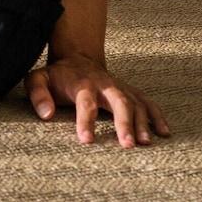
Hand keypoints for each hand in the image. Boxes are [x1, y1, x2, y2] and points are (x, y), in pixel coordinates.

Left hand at [24, 53, 169, 147]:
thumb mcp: (39, 78)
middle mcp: (105, 85)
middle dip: (124, 122)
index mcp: (81, 84)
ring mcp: (120, 87)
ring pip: (136, 102)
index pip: (85, 102)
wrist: (78, 58)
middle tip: (127, 144)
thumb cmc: (57, 75)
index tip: (86, 140)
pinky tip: (164, 132)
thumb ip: (38, 94)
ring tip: (145, 142)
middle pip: (118, 101)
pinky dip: (157, 115)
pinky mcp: (131, 91)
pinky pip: (147, 102)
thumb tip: (46, 114)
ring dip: (142, 122)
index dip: (86, 120)